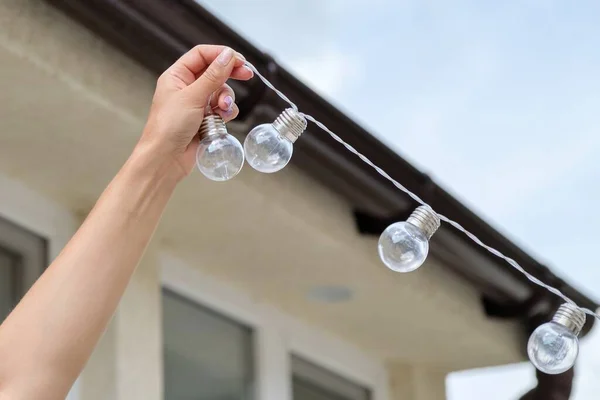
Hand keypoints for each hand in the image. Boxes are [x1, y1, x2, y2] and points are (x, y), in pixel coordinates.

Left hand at [136, 45, 252, 180]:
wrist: (166, 159)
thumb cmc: (169, 127)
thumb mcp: (192, 97)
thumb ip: (213, 76)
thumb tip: (228, 56)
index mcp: (177, 76)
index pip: (202, 55)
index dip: (221, 55)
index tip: (239, 60)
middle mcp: (187, 88)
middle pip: (214, 72)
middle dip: (230, 74)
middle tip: (247, 74)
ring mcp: (197, 104)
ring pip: (221, 92)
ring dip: (227, 99)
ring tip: (223, 109)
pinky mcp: (205, 119)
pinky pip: (223, 110)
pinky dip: (226, 113)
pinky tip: (222, 120)